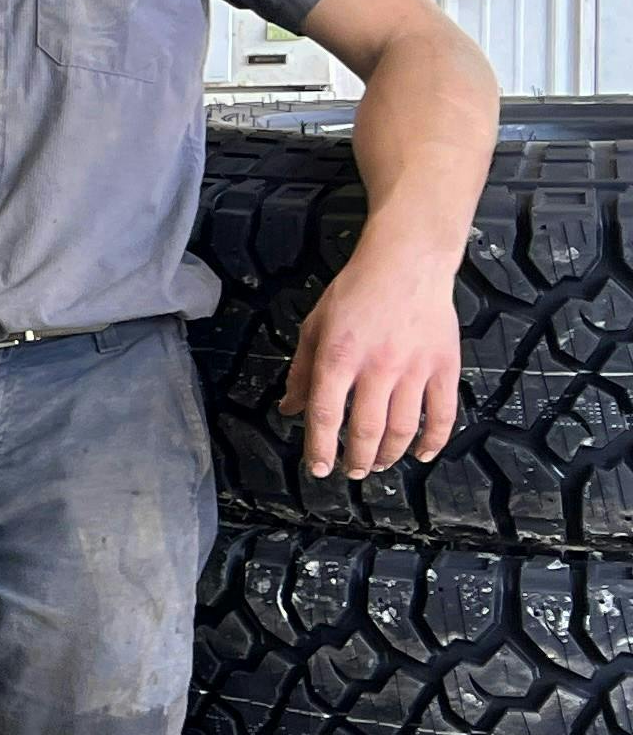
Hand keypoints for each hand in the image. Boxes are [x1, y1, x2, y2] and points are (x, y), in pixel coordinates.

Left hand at [278, 240, 463, 482]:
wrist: (407, 263)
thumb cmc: (356, 291)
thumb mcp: (315, 326)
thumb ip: (301, 370)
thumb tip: (290, 408)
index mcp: (339, 357)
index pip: (327, 416)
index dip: (321, 448)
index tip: (318, 468)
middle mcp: (377, 368)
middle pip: (367, 430)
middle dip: (356, 459)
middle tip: (351, 471)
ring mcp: (415, 369)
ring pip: (403, 428)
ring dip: (389, 455)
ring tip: (378, 464)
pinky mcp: (444, 366)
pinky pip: (442, 413)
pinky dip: (433, 440)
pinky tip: (421, 453)